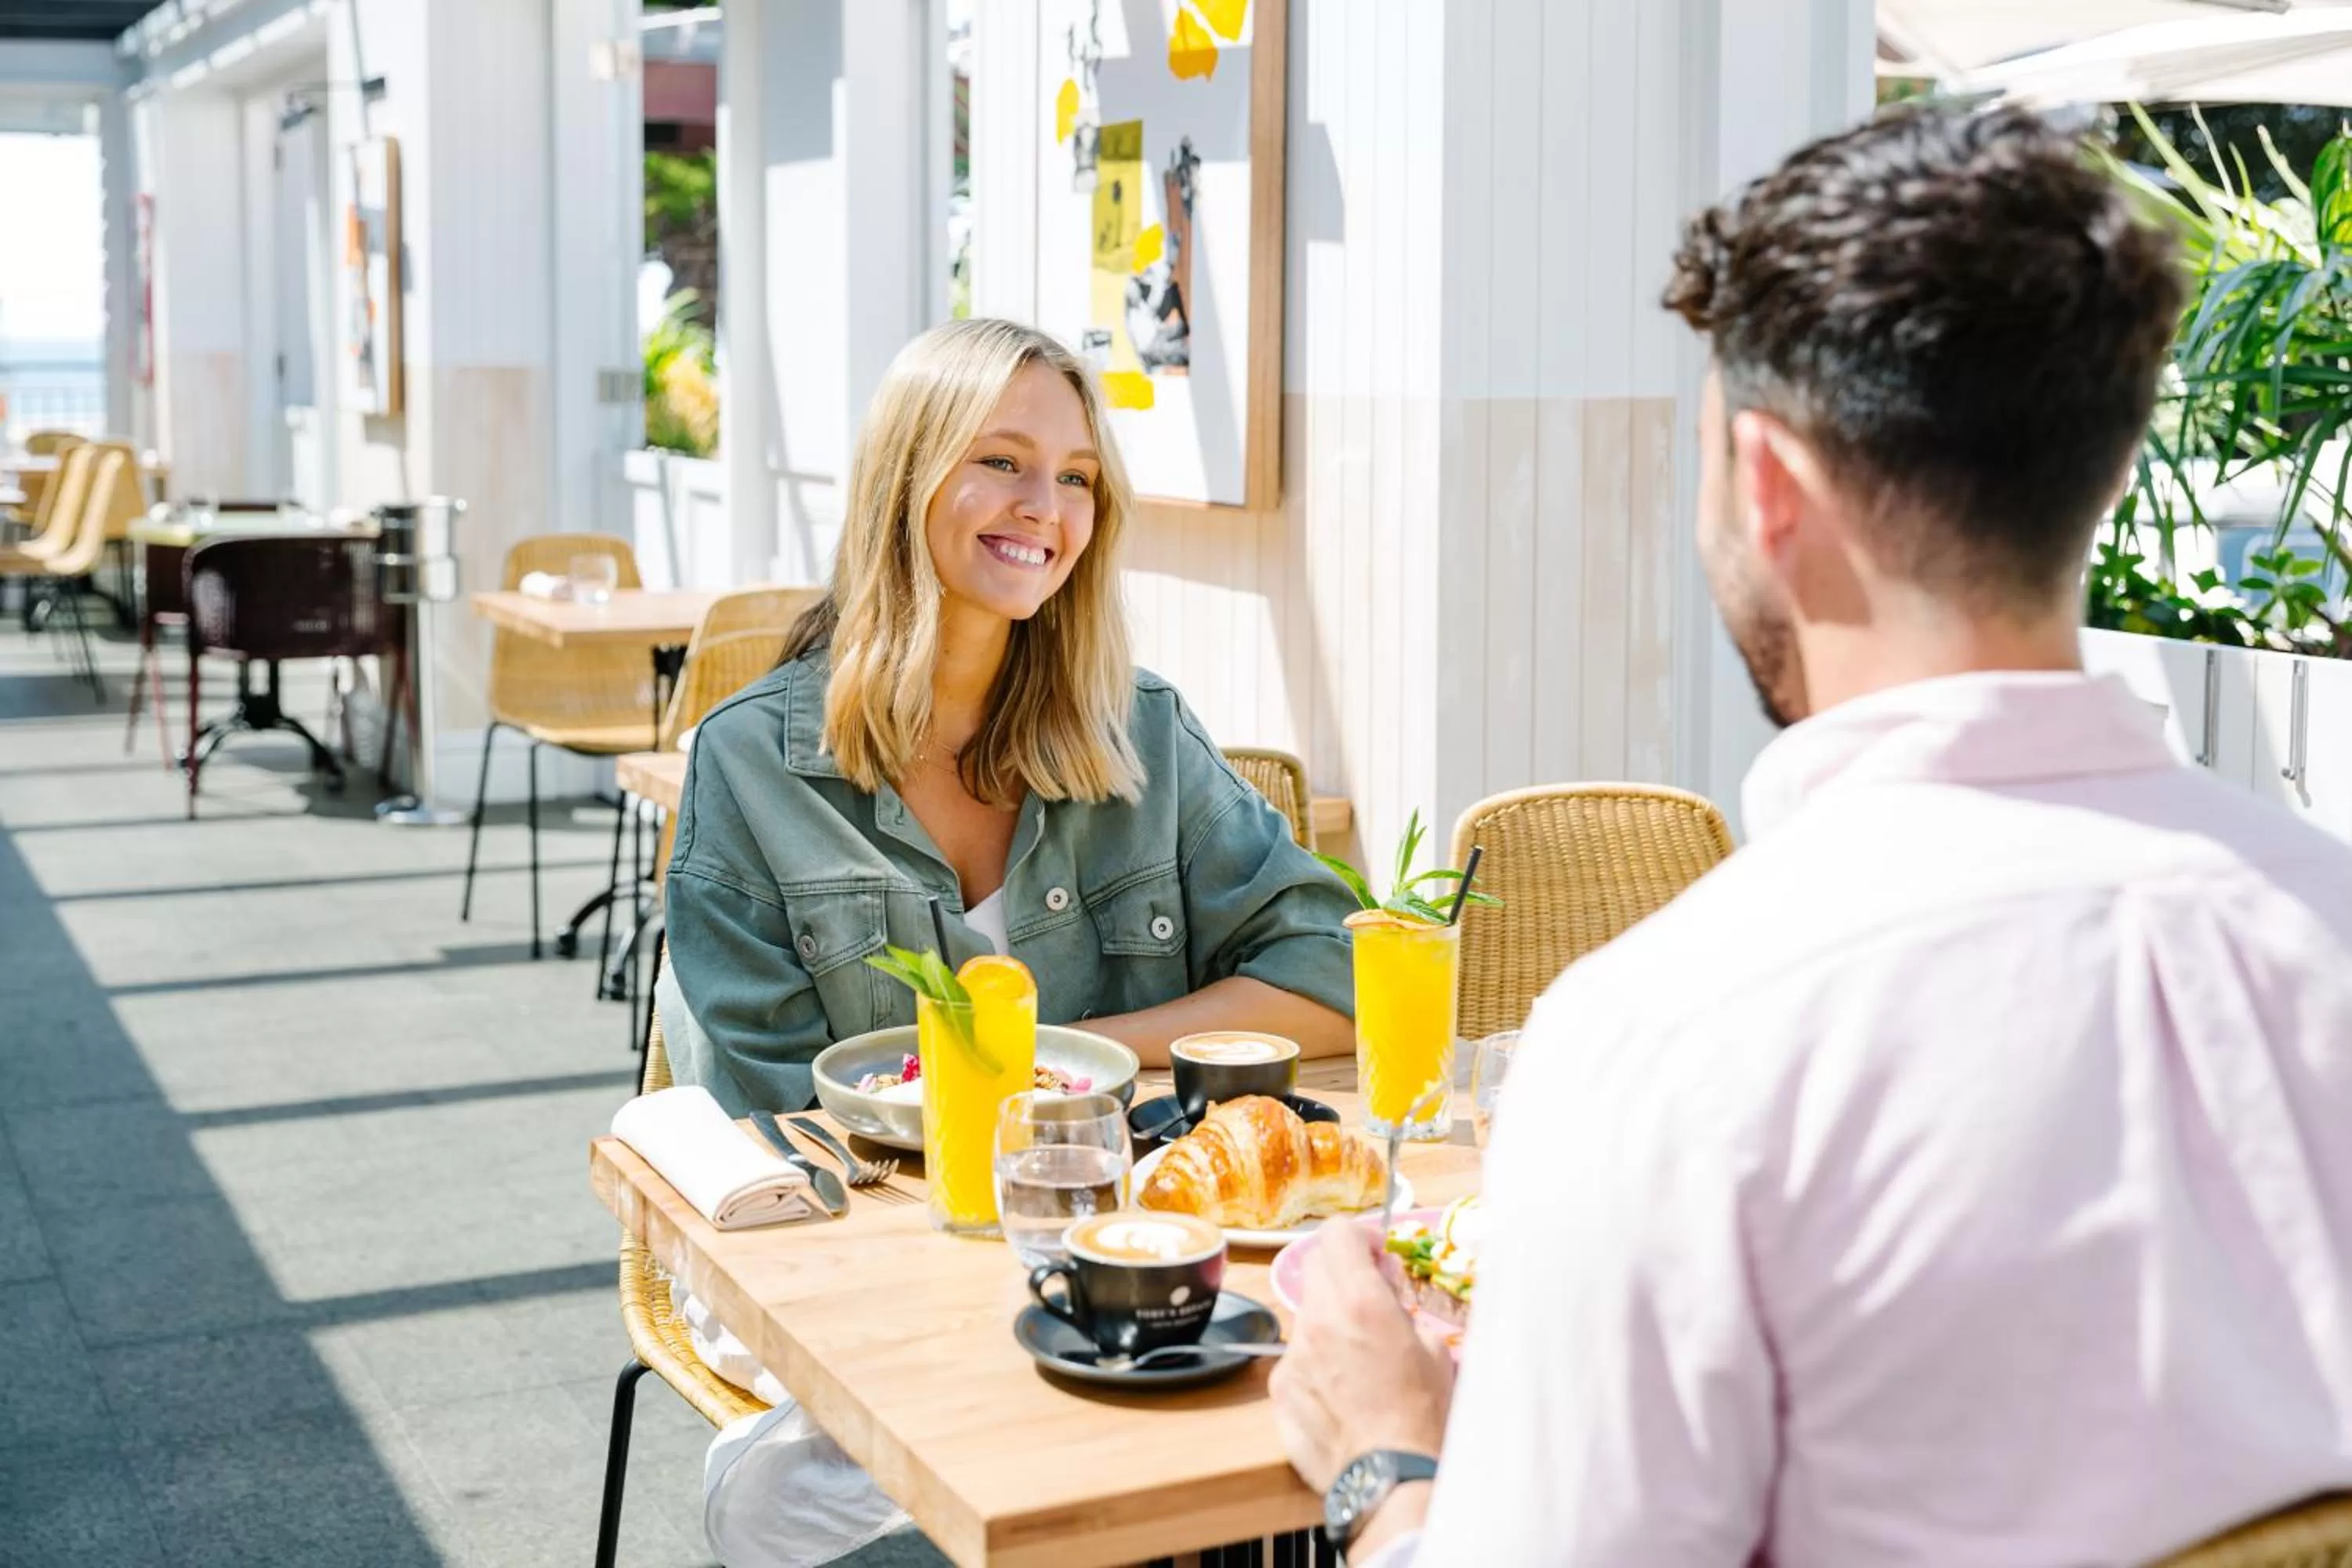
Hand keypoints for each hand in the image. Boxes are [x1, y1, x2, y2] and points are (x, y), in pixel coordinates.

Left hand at [1269, 1216, 1454, 1493]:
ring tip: (1362, 1359)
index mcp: (1360, 1301)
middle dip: (1345, 1274)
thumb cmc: (1423, 1418)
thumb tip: (1386, 1290)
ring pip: (1307, 1315)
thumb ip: (1403, 1307)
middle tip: (1373, 1301)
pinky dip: (1317, 1362)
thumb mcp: (1435, 1349)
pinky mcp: (1279, 1390)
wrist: (1391, 1480)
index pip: (1338, 1233)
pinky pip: (1297, 1358)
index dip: (1361, 1238)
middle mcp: (1318, 1319)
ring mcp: (1292, 1355)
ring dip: (1331, 1320)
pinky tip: (1344, 1393)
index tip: (1377, 1257)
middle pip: (1317, 1266)